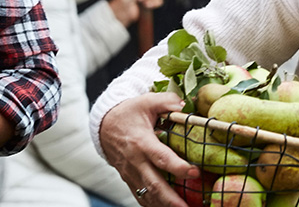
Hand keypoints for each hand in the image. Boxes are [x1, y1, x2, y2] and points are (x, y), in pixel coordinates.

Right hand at [98, 92, 196, 206]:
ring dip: (164, 205)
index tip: (195, 172)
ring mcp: (131, 173)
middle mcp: (136, 161)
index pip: (161, 158)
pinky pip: (141, 196)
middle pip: (154, 184)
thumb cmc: (128, 113)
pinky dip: (153, 205)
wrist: (103, 126)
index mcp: (142, 142)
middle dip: (171, 199)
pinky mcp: (129, 179)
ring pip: (147, 195)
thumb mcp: (146, 101)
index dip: (178, 167)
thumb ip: (166, 101)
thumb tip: (184, 105)